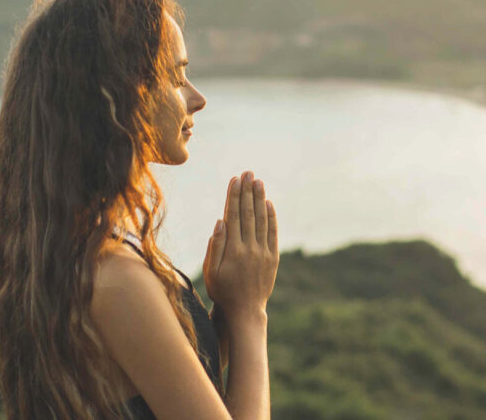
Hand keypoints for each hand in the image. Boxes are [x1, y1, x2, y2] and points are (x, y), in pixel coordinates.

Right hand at [200, 171, 278, 319]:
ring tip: (258, 181)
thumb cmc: (223, 291)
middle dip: (247, 191)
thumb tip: (220, 221)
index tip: (235, 179)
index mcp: (233, 250)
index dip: (234, 196)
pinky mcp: (273, 258)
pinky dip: (271, 217)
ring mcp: (263, 253)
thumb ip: (216, 246)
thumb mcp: (212, 271)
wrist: (245, 311)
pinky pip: (273, 233)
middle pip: (249, 213)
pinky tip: (268, 203)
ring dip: (260, 199)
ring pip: (262, 220)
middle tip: (248, 173)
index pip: (233, 216)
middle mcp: (250, 249)